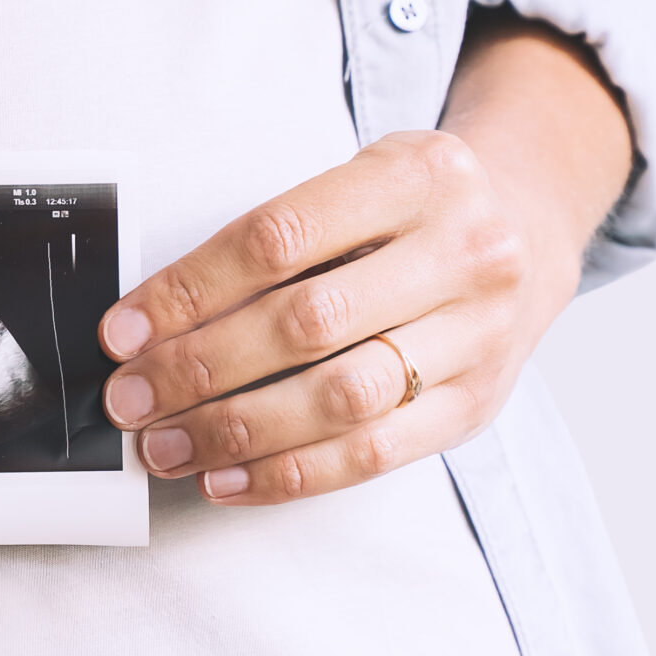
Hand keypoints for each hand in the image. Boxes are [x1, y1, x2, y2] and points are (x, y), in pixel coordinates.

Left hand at [97, 15, 633, 505]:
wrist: (531, 226)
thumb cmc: (414, 206)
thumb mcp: (363, 176)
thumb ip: (281, 234)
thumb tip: (152, 318)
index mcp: (418, 175)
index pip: (280, 240)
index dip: (190, 291)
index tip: (123, 331)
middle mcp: (464, 251)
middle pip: (307, 325)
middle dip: (199, 370)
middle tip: (130, 398)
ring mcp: (480, 334)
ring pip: (341, 400)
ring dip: (237, 432)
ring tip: (165, 447)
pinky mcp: (479, 404)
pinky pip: (375, 455)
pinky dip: (292, 474)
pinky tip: (228, 479)